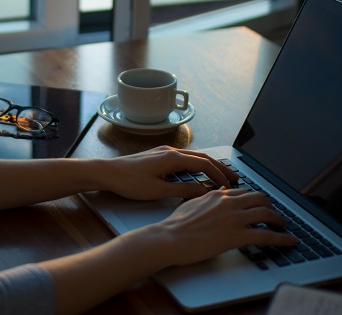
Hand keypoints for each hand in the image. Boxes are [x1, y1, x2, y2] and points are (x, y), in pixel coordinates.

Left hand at [102, 146, 238, 200]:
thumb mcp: (158, 190)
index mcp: (173, 158)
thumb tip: (204, 191)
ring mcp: (164, 152)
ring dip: (208, 166)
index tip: (230, 185)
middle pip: (202, 157)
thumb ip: (183, 191)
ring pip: (193, 157)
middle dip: (219, 167)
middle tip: (234, 177)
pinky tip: (198, 174)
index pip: (204, 164)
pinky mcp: (158, 156)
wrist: (107, 172)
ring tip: (220, 176)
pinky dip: (196, 165)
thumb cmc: (129, 182)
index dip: (219, 175)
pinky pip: (183, 159)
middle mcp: (170, 151)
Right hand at [148, 188, 297, 266]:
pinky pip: (267, 235)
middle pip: (260, 199)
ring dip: (280, 220)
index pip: (244, 193)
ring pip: (267, 214)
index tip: (261, 204)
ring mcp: (234, 219)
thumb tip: (218, 192)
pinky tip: (290, 241)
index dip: (256, 199)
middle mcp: (229, 203)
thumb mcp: (192, 203)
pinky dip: (282, 238)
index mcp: (218, 195)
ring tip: (284, 227)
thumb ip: (208, 198)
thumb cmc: (176, 225)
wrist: (170, 238)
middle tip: (275, 215)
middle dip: (271, 206)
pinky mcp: (237, 236)